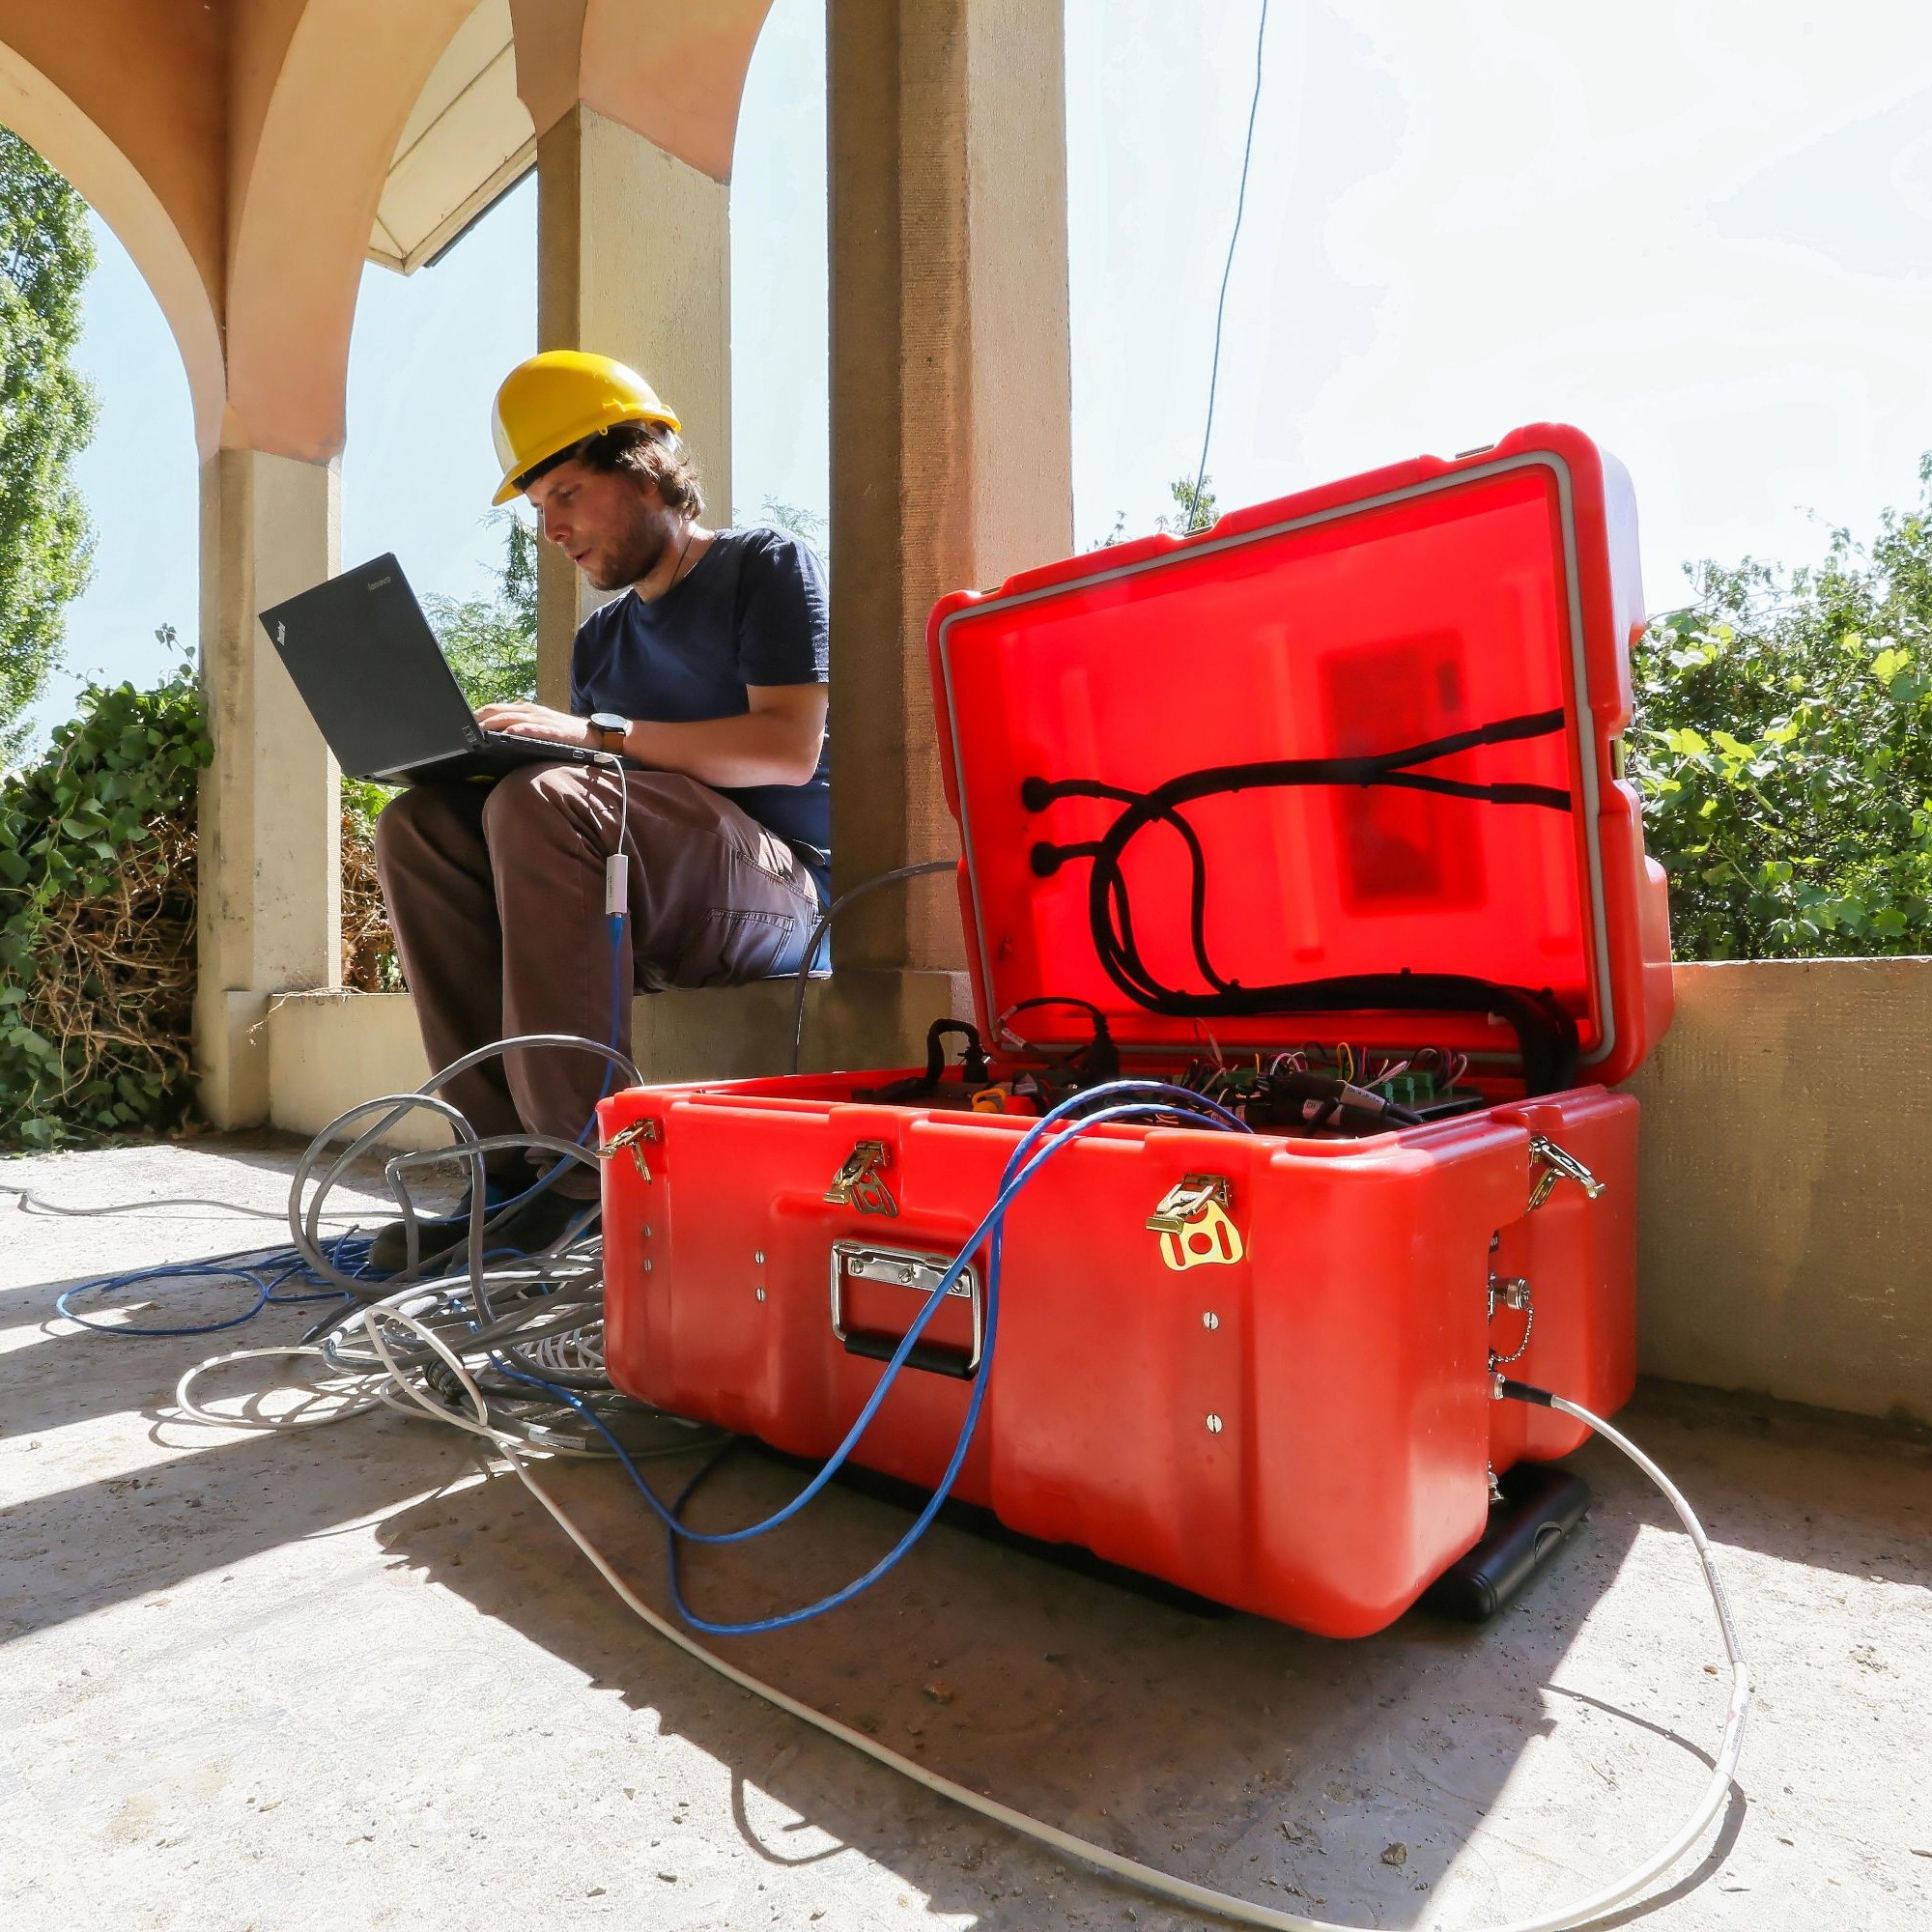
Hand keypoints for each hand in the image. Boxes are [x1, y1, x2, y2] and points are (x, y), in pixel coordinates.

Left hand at [474, 702, 592, 748]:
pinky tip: (509, 734)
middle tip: (465, 730)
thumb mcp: (537, 725)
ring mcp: (540, 719)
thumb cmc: (562, 733)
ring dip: (494, 724)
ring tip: (480, 732)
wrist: (592, 734)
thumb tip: (497, 735)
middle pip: (498, 711)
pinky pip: (533, 728)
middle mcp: (530, 710)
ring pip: (511, 718)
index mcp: (525, 709)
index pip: (495, 708)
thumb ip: (519, 726)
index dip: (478, 715)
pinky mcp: (551, 730)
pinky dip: (520, 730)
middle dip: (480, 720)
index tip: (463, 724)